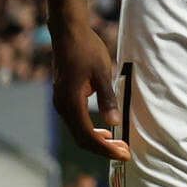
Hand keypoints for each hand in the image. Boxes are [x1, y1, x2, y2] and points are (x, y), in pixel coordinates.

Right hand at [51, 22, 130, 160]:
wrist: (68, 33)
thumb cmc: (86, 49)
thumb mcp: (102, 72)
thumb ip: (107, 98)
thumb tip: (114, 123)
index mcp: (71, 102)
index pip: (88, 136)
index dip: (106, 149)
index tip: (124, 154)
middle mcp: (62, 107)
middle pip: (81, 139)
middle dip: (103, 149)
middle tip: (125, 152)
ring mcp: (61, 103)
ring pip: (78, 132)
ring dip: (97, 141)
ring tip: (118, 144)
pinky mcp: (63, 99)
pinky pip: (76, 123)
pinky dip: (90, 131)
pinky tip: (105, 131)